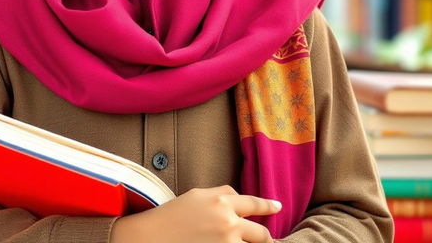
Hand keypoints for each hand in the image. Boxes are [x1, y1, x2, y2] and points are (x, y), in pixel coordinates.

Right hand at [110, 185, 279, 242]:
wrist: (153, 236)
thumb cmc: (173, 214)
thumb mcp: (198, 195)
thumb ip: (221, 193)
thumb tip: (238, 196)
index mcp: (222, 202)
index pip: (254, 204)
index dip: (269, 206)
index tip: (278, 207)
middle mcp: (228, 223)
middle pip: (262, 235)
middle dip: (266, 240)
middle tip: (267, 241)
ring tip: (242, 242)